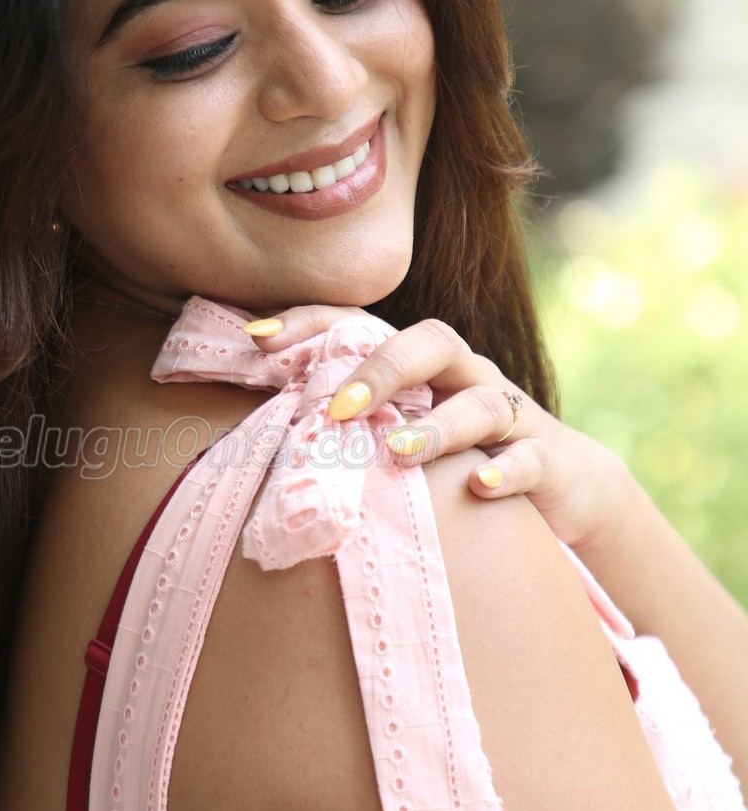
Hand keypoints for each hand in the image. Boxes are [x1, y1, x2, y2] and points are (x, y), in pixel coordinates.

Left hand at [242, 306, 627, 553]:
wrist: (562, 487)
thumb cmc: (457, 457)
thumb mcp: (398, 433)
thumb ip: (341, 427)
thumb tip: (247, 434)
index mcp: (420, 367)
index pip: (365, 324)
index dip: (312, 323)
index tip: (256, 340)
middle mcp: (465, 378)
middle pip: (432, 342)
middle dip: (382, 369)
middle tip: (337, 408)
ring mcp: (510, 416)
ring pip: (481, 402)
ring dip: (437, 427)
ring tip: (395, 452)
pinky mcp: (547, 460)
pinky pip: (531, 458)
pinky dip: (506, 471)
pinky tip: (478, 487)